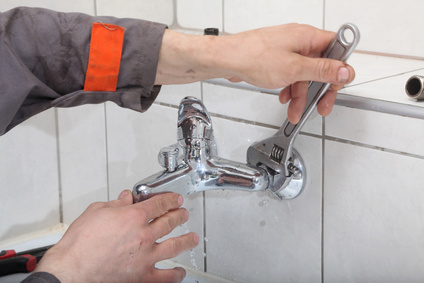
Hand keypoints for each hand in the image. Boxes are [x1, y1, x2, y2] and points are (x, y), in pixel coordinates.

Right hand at [35, 191, 198, 282]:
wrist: (70, 271)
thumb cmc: (79, 244)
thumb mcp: (95, 212)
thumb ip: (115, 204)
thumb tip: (125, 198)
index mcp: (133, 217)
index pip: (159, 204)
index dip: (171, 199)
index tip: (175, 199)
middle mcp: (144, 235)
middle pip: (170, 222)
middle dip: (179, 215)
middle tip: (183, 214)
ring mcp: (146, 257)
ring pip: (175, 246)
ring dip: (187, 240)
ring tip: (192, 238)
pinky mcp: (142, 276)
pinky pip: (166, 276)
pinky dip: (176, 274)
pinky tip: (180, 272)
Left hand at [224, 24, 354, 123]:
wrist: (228, 60)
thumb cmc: (254, 57)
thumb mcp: (294, 68)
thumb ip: (322, 70)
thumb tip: (346, 69)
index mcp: (308, 37)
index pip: (337, 49)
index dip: (341, 68)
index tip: (339, 85)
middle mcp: (299, 41)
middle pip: (320, 66)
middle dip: (319, 89)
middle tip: (321, 105)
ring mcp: (287, 50)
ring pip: (303, 75)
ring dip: (301, 94)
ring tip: (295, 109)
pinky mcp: (276, 59)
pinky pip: (290, 75)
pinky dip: (289, 88)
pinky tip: (284, 97)